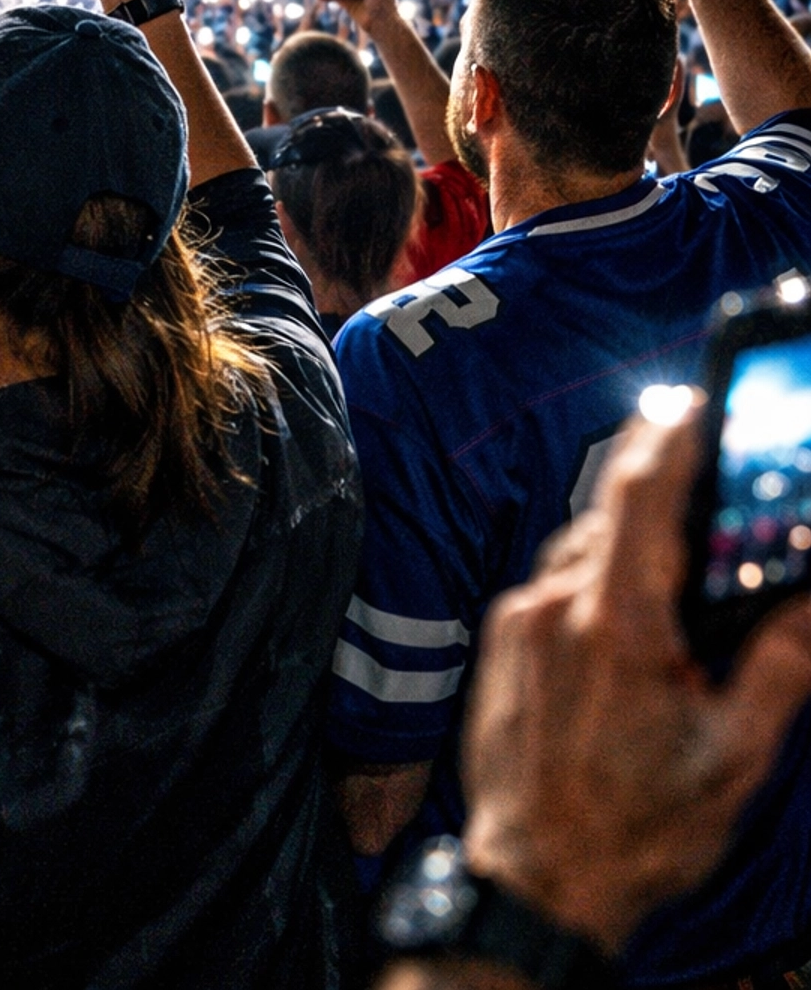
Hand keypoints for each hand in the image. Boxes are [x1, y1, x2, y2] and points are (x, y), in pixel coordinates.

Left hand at [462, 401, 810, 954]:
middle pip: (614, 511)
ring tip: (677, 557)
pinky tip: (627, 614)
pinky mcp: (502, 639)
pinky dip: (595, 575)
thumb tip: (809, 600)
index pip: (644, 495)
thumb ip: (778, 668)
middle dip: (659, 481)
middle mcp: (559, 603)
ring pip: (583, 544)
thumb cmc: (636, 830)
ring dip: (628, 537)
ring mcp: (521, 618)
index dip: (671, 436)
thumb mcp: (731, 756)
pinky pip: (555, 579)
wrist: (534, 882)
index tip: (699, 400)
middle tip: (703, 460)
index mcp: (619, 622)